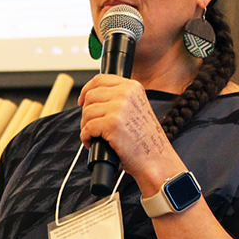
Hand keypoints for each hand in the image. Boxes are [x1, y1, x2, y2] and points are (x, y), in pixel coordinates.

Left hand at [78, 74, 178, 188]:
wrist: (156, 158)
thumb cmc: (145, 139)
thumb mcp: (135, 108)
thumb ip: (118, 98)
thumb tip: (91, 96)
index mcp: (132, 86)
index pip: (100, 79)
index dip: (86, 90)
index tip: (82, 101)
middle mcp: (126, 93)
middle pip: (90, 96)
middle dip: (87, 113)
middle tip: (93, 126)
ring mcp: (119, 107)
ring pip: (87, 112)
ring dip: (86, 126)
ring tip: (95, 136)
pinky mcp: (112, 124)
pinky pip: (87, 128)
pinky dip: (86, 137)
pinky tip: (93, 143)